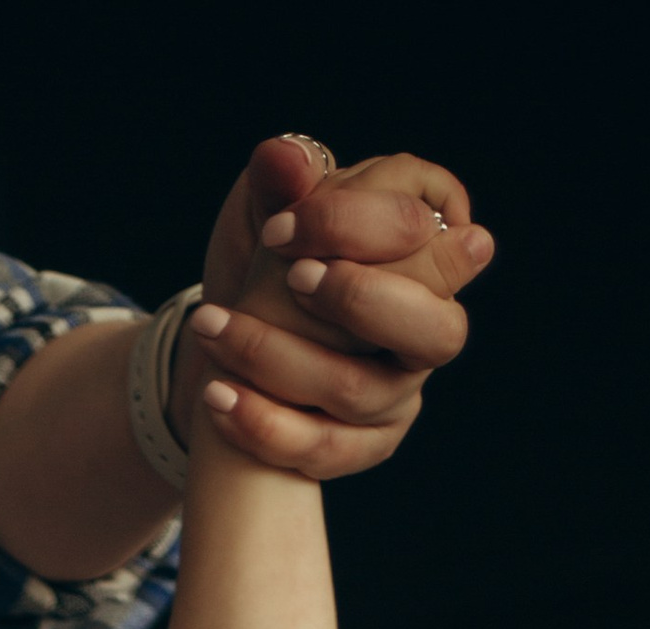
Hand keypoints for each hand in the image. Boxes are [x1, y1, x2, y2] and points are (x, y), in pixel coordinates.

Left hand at [183, 137, 491, 477]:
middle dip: (360, 301)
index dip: (357, 225)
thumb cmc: (265, 262)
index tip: (279, 229)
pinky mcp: (367, 444)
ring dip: (280, 358)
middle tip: (292, 280)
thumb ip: (282, 179)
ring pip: (363, 390)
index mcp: (421, 243)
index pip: (420, 227)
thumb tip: (285, 158)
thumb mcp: (266, 208)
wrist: (233, 344)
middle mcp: (429, 321)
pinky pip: (325, 448)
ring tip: (211, 326)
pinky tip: (217, 395)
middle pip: (437, 329)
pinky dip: (266, 425)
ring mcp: (402, 389)